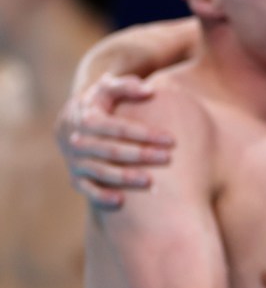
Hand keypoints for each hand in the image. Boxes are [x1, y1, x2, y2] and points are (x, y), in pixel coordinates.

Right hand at [56, 73, 174, 208]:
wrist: (71, 121)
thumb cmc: (100, 103)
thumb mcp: (109, 88)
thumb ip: (127, 85)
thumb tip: (150, 90)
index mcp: (88, 119)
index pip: (119, 128)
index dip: (145, 134)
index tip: (172, 140)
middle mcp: (79, 141)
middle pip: (112, 151)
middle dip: (141, 156)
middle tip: (168, 159)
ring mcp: (76, 161)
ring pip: (101, 171)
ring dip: (125, 178)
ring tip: (151, 182)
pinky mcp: (76, 177)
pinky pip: (87, 189)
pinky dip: (101, 196)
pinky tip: (121, 202)